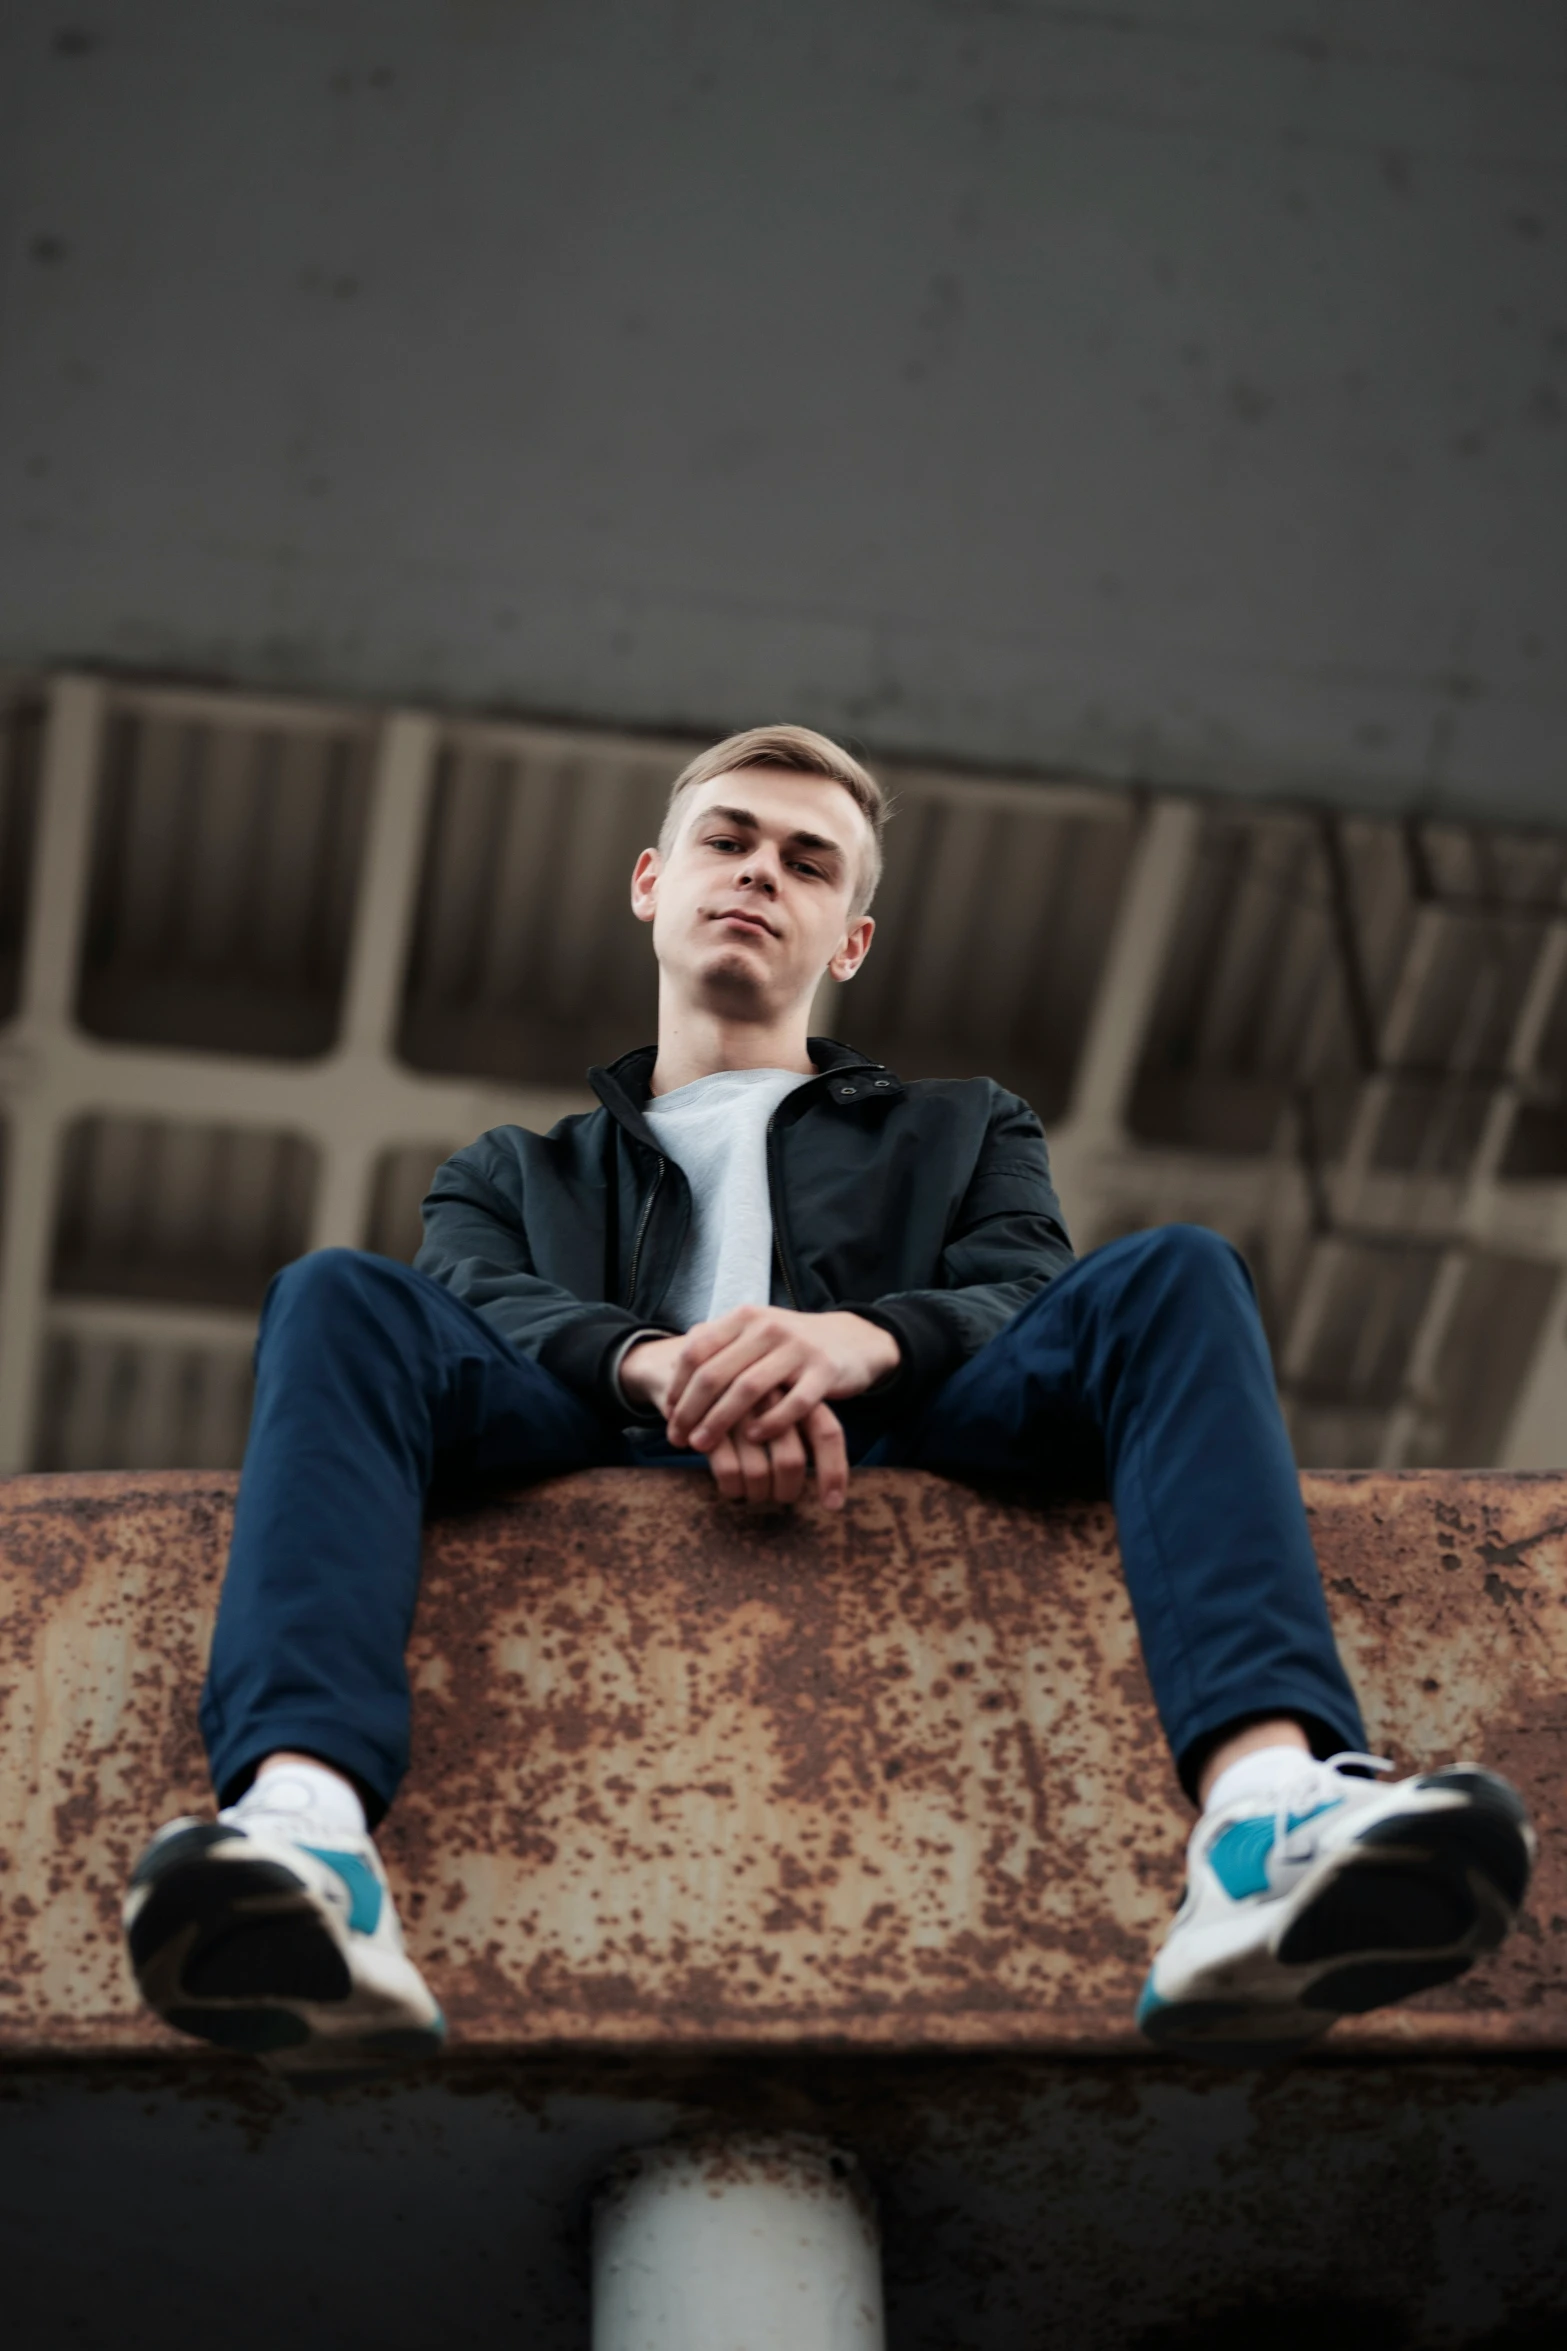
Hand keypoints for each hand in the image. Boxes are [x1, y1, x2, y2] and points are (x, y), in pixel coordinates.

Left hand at [619, 1308, 899, 1510]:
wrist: (852, 1340)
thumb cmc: (789, 1345)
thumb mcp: (754, 1333)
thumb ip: (718, 1344)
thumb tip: (670, 1368)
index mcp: (745, 1317)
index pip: (696, 1350)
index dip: (678, 1385)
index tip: (669, 1414)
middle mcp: (768, 1327)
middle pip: (716, 1372)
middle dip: (691, 1410)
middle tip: (678, 1439)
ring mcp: (798, 1348)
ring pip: (748, 1388)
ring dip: (720, 1421)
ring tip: (703, 1445)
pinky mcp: (824, 1370)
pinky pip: (793, 1402)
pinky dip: (769, 1422)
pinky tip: (754, 1438)